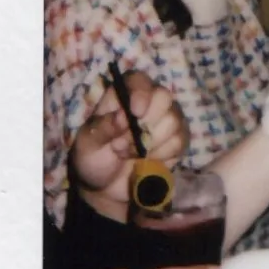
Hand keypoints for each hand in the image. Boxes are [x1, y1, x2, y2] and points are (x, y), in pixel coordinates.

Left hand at [71, 74, 188, 218]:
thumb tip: (122, 117)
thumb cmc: (94, 158)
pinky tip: (147, 160)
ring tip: (130, 154)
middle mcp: (149, 101)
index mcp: (123, 95)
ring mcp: (167, 119)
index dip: (141, 93)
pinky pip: (179, 141)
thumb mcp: (88, 144)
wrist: (107, 187)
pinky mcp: (178, 139)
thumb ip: (103, 128)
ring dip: (150, 143)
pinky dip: (162, 154)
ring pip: (173, 120)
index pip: (138, 80)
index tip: (135, 112)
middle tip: (122, 145)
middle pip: (163, 97)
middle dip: (146, 124)